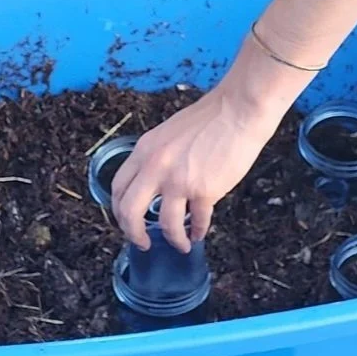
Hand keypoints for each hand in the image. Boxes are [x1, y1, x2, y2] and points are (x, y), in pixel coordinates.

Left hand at [107, 49, 298, 248]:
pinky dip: (198, 231)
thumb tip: (155, 184)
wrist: (238, 111)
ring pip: (166, 224)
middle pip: (130, 211)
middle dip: (134, 234)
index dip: (118, 211)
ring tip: (182, 245)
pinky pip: (198, 220)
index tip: (127, 222)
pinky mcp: (204, 190)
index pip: (118, 187)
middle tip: (143, 243)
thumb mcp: (168, 135)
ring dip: (174, 239)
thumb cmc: (210, 118)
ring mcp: (179, 180)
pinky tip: (200, 233)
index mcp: (144, 151)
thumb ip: (156, 158)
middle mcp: (156, 167)